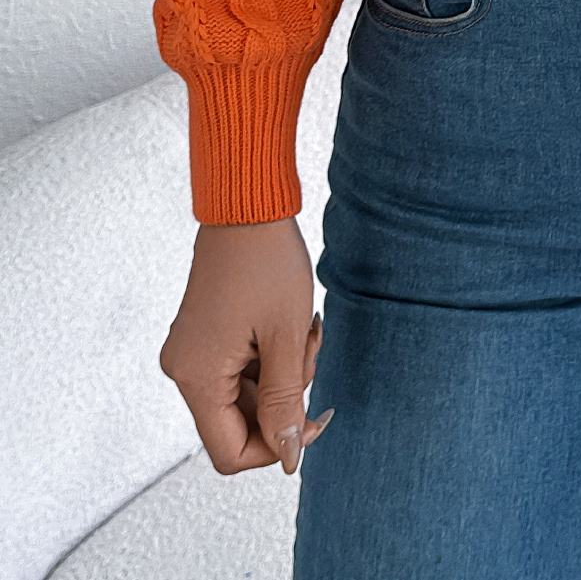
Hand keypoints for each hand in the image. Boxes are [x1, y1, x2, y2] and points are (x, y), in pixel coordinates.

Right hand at [159, 217, 332, 473]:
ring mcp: (193, 352)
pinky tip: (292, 323)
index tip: (312, 420)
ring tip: (304, 329)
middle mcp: (185, 370)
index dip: (274, 446)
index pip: (230, 452)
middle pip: (240, 422)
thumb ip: (285, 403)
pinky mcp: (206, 336)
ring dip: (285, 372)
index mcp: (196, 377)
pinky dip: (272, 356)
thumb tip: (286, 457)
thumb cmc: (266, 262)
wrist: (247, 207)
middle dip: (286, 398)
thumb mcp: (285, 338)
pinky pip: (242, 369)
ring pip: (247, 394)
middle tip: (310, 353)